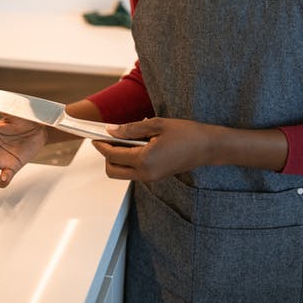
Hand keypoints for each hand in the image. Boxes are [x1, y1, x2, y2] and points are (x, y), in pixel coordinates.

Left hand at [92, 117, 212, 181]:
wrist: (208, 147)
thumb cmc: (186, 133)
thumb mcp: (157, 124)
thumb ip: (131, 129)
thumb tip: (111, 130)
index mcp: (145, 160)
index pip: (113, 155)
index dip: (101, 145)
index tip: (94, 135)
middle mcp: (146, 174)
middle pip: (113, 171)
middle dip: (105, 156)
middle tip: (106, 139)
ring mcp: (151, 178)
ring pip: (122, 173)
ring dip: (117, 158)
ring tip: (122, 138)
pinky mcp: (155, 177)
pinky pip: (134, 171)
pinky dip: (129, 160)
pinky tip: (135, 144)